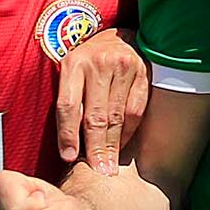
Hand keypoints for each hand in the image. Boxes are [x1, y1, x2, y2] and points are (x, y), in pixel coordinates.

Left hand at [54, 28, 148, 170]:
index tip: (69, 158)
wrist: (120, 37)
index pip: (68, 105)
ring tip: (109, 166)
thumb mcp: (72, 72)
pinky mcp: (142, 74)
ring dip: (112, 145)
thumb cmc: (89, 62)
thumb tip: (68, 144)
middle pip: (95, 115)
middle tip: (97, 171)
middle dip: (95, 148)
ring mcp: (123, 67)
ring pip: (116, 116)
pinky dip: (127, 132)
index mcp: (73, 63)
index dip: (67, 134)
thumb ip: (70, 99)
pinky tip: (121, 145)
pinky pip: (134, 111)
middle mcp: (98, 63)